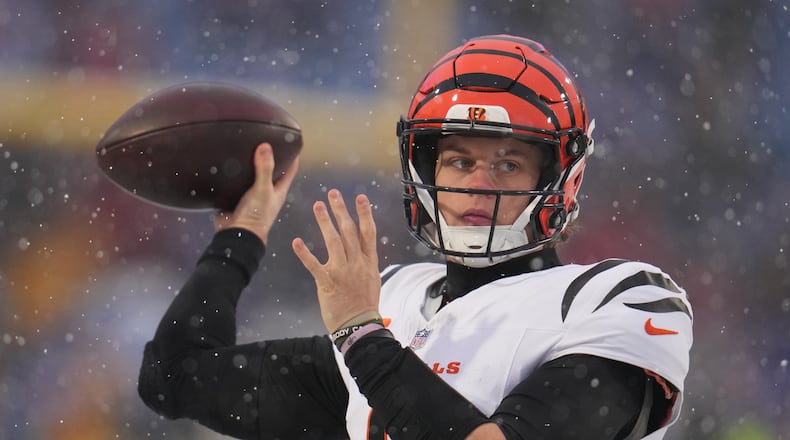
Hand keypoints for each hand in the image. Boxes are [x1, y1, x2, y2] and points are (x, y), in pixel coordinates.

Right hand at [215, 142, 299, 244]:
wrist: (235, 234)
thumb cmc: (255, 217)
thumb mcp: (262, 190)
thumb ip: (265, 169)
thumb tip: (266, 147)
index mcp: (278, 190)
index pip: (290, 169)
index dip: (293, 156)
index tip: (292, 142)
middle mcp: (267, 192)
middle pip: (271, 170)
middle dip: (270, 157)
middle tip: (266, 140)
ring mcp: (252, 195)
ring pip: (253, 176)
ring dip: (250, 165)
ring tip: (246, 147)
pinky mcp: (237, 198)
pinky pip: (236, 183)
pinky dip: (234, 174)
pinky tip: (229, 164)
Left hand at [292, 189, 380, 332]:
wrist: (359, 325)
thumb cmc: (365, 304)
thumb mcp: (372, 279)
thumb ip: (366, 262)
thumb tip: (364, 250)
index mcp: (368, 262)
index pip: (368, 232)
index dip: (364, 214)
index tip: (360, 197)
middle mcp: (356, 263)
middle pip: (349, 231)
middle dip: (341, 210)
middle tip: (333, 193)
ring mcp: (342, 272)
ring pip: (334, 242)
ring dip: (325, 222)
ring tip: (318, 205)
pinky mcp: (328, 283)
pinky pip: (314, 265)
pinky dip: (305, 253)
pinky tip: (297, 242)